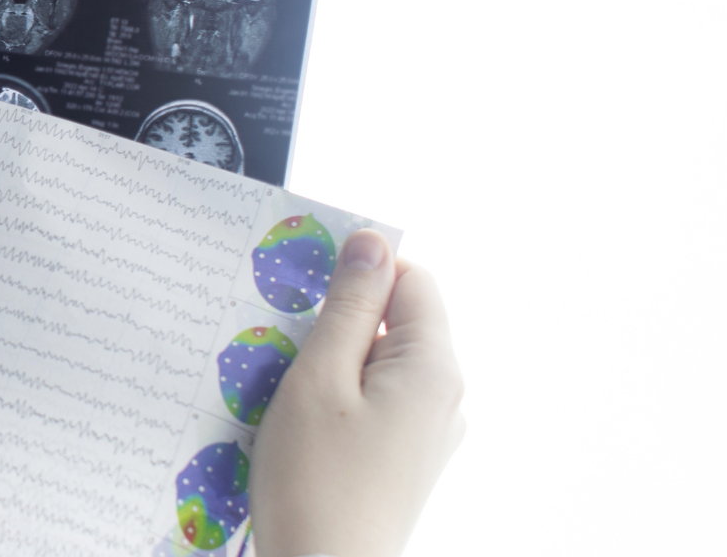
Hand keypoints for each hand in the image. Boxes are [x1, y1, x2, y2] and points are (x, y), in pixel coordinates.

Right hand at [251, 230, 464, 556]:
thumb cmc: (316, 483)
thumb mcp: (320, 376)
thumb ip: (349, 306)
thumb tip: (373, 243)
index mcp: (433, 368)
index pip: (412, 280)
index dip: (360, 272)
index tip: (307, 288)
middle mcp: (444, 398)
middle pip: (394, 323)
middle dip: (337, 322)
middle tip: (283, 343)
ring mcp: (427, 432)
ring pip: (376, 365)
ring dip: (329, 364)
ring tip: (283, 391)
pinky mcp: (403, 459)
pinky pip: (372, 403)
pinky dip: (334, 399)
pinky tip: (296, 425)